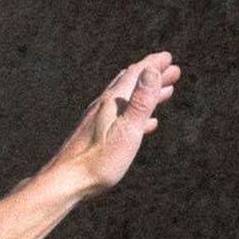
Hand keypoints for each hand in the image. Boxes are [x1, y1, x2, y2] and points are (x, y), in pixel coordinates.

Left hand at [49, 52, 180, 196]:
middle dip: (153, 76)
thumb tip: (152, 70)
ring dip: (146, 93)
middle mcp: (104, 105)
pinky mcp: (95, 134)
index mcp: (113, 102)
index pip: (136, 74)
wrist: (65, 181)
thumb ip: (141, 101)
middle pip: (131, 83)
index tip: (169, 57)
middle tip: (173, 71)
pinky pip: (121, 116)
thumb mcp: (127, 130)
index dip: (153, 64)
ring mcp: (98, 119)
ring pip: (126, 99)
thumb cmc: (99, 160)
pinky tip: (146, 124)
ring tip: (164, 92)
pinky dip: (136, 113)